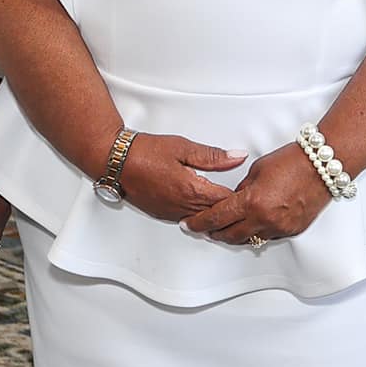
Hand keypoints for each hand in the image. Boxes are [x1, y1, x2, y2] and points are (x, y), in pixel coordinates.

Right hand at [112, 132, 246, 222]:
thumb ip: (214, 156)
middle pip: (215, 213)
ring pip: (201, 219)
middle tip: (243, 201)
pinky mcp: (161, 214)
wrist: (116, 161)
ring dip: (213, 214)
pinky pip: (186, 219)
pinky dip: (198, 215)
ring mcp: (170, 212)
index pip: (224, 200)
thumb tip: (237, 157)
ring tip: (226, 207)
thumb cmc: (146, 152)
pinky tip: (203, 208)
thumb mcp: (184, 147)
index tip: (249, 191)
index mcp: (191, 189)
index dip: (239, 197)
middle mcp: (181, 206)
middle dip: (229, 208)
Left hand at [181, 142, 329, 245]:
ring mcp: (279, 227)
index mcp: (251, 201)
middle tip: (204, 229)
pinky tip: (253, 225)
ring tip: (227, 228)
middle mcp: (264, 219)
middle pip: (229, 235)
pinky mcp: (291, 230)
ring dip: (235, 234)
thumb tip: (233, 200)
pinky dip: (257, 232)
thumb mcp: (257, 170)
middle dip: (214, 233)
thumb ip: (242, 189)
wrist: (322, 166)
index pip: (216, 218)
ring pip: (248, 239)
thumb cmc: (292, 161)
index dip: (199, 223)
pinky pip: (268, 237)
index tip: (189, 224)